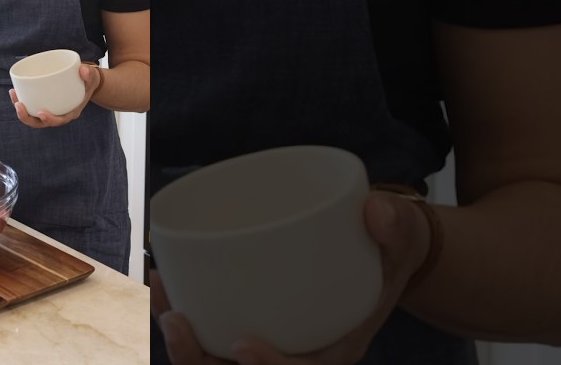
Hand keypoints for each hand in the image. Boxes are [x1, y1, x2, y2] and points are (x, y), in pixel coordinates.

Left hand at [9, 63, 101, 127]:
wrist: (84, 81)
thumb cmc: (87, 81)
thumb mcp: (91, 77)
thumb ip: (89, 74)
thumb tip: (82, 70)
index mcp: (70, 112)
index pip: (59, 120)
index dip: (49, 120)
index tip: (41, 113)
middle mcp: (58, 114)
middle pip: (40, 123)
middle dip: (27, 117)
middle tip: (19, 104)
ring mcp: (50, 110)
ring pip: (32, 117)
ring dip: (21, 110)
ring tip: (13, 94)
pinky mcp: (44, 103)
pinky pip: (31, 107)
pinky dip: (22, 101)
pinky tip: (14, 91)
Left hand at [156, 191, 433, 364]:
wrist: (381, 250)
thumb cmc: (387, 249)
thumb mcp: (401, 239)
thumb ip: (394, 226)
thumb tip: (376, 210)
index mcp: (335, 346)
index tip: (242, 345)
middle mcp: (298, 352)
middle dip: (200, 360)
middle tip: (176, 320)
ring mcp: (272, 339)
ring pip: (218, 361)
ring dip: (182, 342)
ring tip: (159, 296)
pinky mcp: (253, 318)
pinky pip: (212, 333)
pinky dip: (185, 318)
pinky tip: (162, 285)